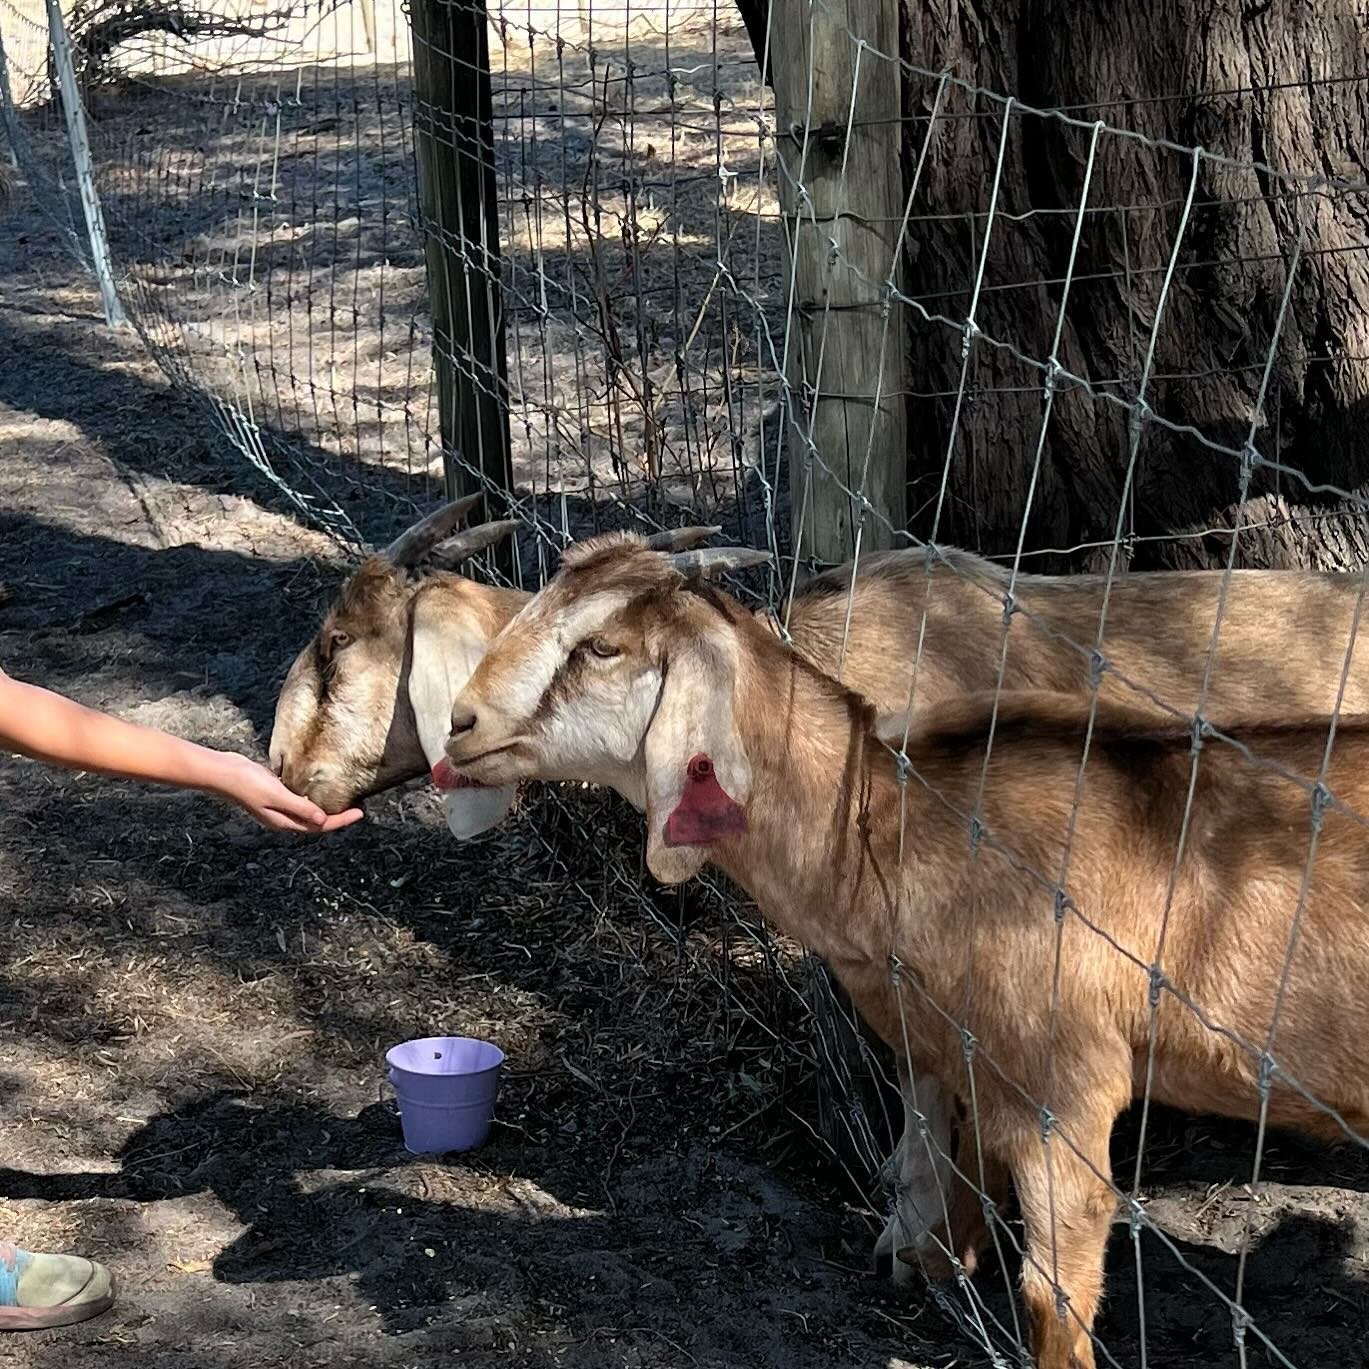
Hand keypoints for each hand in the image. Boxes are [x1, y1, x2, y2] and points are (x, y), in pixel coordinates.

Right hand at [209, 753, 364, 833]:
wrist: (222, 771)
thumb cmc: (247, 783)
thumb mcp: (277, 795)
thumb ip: (300, 807)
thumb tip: (323, 821)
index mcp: (284, 822)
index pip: (319, 826)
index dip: (341, 821)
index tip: (360, 813)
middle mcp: (282, 817)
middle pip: (316, 821)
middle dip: (337, 817)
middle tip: (357, 807)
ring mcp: (277, 806)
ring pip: (307, 810)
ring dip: (324, 806)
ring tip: (343, 799)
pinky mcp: (273, 793)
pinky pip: (297, 798)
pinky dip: (310, 795)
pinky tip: (317, 787)